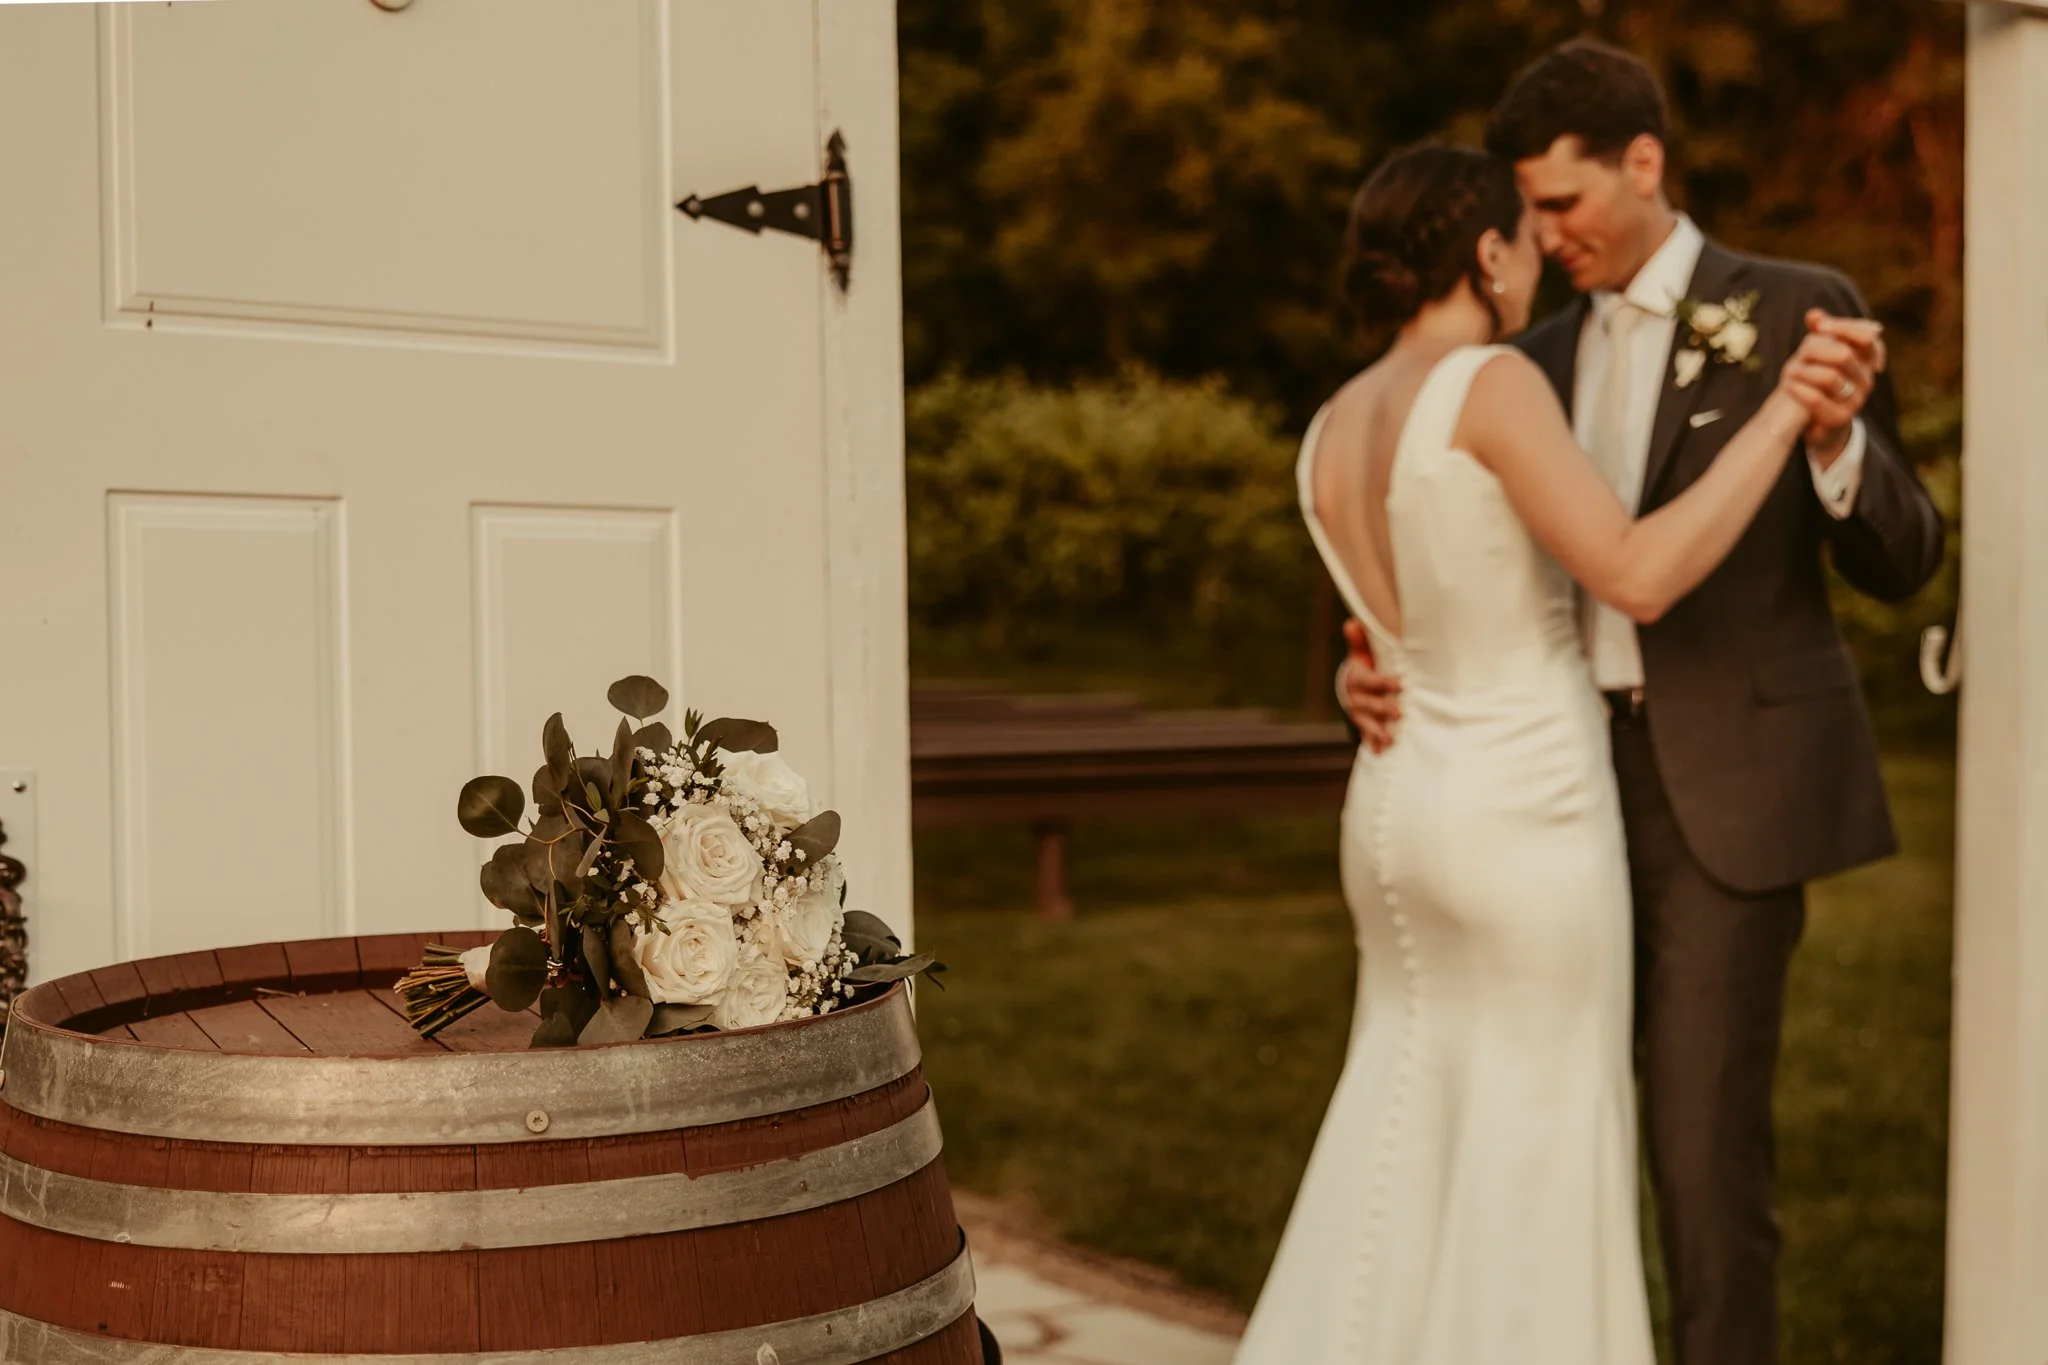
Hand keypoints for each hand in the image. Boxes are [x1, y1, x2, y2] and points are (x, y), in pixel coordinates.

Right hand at [1336, 618, 1400, 752]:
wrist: (1353, 685)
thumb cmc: (1364, 665)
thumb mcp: (1362, 652)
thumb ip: (1360, 641)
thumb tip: (1351, 623)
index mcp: (1356, 678)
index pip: (1368, 680)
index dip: (1381, 682)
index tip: (1397, 683)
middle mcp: (1354, 698)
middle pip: (1367, 704)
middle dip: (1382, 709)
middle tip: (1398, 713)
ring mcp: (1358, 713)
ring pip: (1365, 723)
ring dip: (1376, 731)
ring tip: (1389, 738)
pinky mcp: (1362, 725)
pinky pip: (1366, 736)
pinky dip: (1372, 744)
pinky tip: (1379, 753)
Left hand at [1784, 310, 1887, 464]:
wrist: (1814, 420)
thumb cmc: (1817, 380)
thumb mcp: (1818, 353)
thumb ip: (1820, 331)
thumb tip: (1813, 315)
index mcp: (1866, 360)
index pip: (1868, 337)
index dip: (1844, 328)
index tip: (1819, 325)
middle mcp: (1866, 379)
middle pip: (1844, 354)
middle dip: (1815, 351)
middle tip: (1799, 355)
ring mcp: (1856, 400)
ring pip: (1830, 377)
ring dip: (1803, 372)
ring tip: (1789, 372)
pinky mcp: (1840, 418)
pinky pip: (1817, 399)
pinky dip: (1799, 389)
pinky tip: (1788, 385)